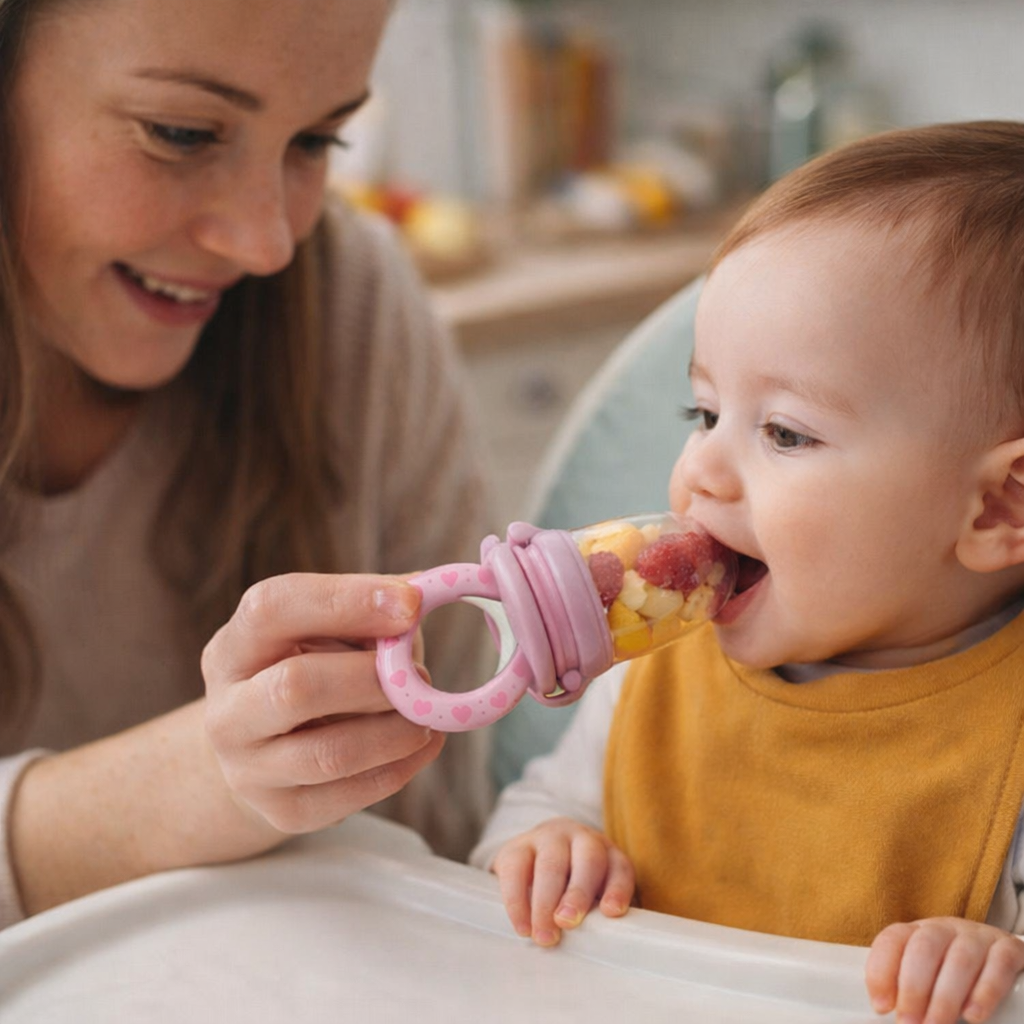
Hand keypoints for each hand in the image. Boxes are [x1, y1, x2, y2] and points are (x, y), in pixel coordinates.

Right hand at [202, 572, 444, 833]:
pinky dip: (399, 767)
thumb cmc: (312, 671)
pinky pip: (348, 797)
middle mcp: (227, 709)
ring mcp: (247, 769)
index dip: (346, 601)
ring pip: (328, 753)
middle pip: (295, 686)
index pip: (273, 607)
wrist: (265, 750)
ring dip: (394, 730)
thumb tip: (430, 591)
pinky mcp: (281, 812)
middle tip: (421, 674)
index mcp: (234, 646)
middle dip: (372, 678)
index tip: (411, 603)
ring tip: (426, 714)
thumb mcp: (329, 633)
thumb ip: (372, 611)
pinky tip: (423, 744)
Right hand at [491, 817, 634, 945]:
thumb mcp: (592, 893)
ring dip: (546, 902)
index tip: (611, 912)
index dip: (618, 889)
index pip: (619, 867)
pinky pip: (515, 870)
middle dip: (578, 893)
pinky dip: (517, 901)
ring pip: (550, 864)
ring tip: (543, 935)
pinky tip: (522, 926)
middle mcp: (580, 838)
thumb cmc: (570, 886)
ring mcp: (547, 838)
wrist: (533, 856)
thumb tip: (601, 944)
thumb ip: (598, 914)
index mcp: (606, 852)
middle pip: (587, 860)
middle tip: (567, 922)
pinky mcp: (516, 846)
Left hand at [866, 917, 1023, 1023]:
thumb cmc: (955, 970)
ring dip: (945, 998)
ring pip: (959, 960)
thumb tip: (889, 1013)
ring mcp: (978, 936)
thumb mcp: (929, 973)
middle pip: (924, 949)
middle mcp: (945, 928)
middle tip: (908, 1022)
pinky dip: (985, 992)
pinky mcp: (1008, 949)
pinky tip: (973, 1015)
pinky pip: (999, 966)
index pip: (892, 940)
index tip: (881, 1006)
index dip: (881, 971)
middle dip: (913, 989)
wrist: (1000, 954)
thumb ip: (909, 988)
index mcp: (919, 931)